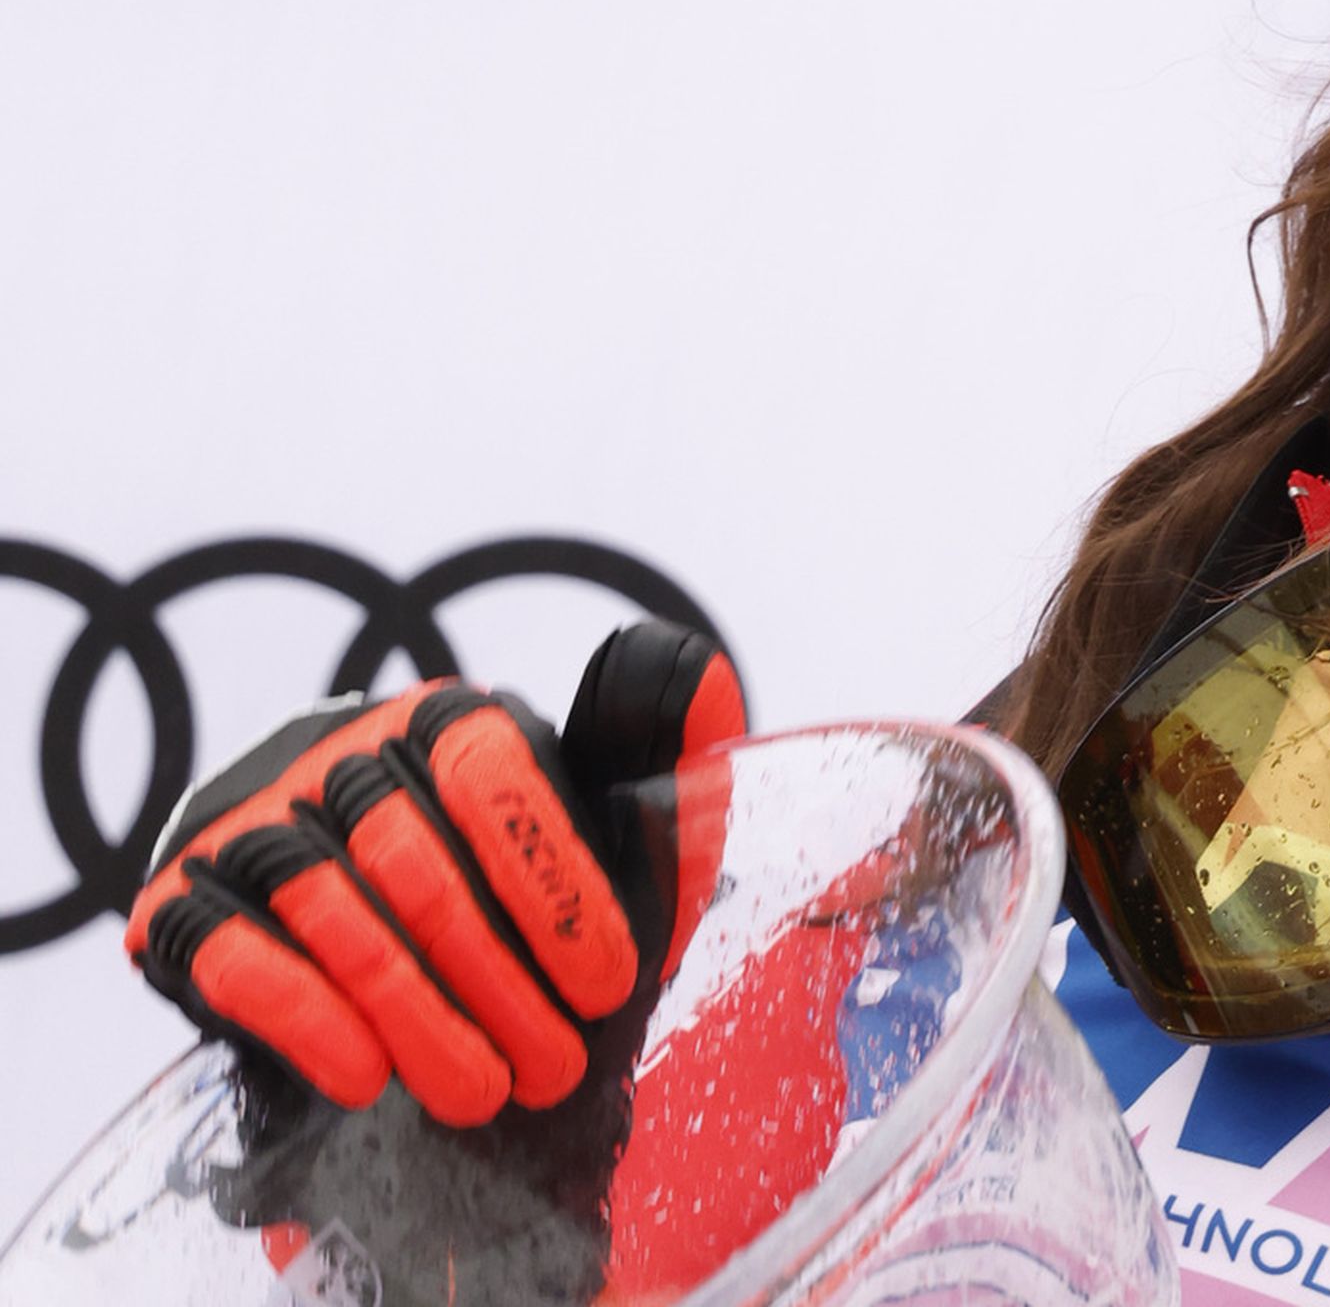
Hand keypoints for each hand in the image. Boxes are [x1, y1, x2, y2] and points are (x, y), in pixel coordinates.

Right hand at [125, 621, 744, 1127]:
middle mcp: (344, 759)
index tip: (611, 985)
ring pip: (335, 919)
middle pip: (418, 867)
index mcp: (448, 721)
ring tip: (481, 1093)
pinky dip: (304, 1019)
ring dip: (418, 1018)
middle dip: (495, 981)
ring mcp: (255, 828)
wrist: (349, 884)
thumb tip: (706, 674)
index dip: (558, 888)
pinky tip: (365, 1077)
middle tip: (553, 1072)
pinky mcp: (183, 904)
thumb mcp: (595, 800)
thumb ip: (657, 744)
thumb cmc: (501, 854)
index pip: (497, 777)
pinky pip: (233, 958)